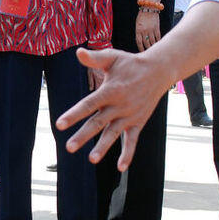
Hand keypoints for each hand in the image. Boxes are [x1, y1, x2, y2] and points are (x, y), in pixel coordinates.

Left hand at [57, 48, 170, 170]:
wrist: (159, 71)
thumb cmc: (131, 63)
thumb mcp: (113, 57)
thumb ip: (94, 58)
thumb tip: (78, 52)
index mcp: (110, 90)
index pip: (89, 104)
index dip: (74, 114)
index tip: (59, 124)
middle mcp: (119, 105)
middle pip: (98, 122)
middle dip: (83, 135)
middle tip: (69, 147)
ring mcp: (129, 116)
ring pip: (113, 134)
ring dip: (103, 147)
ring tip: (91, 159)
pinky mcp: (138, 123)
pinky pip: (132, 140)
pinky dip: (128, 154)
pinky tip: (121, 167)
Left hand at [135, 10, 160, 51]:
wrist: (149, 8)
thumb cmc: (142, 15)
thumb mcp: (137, 24)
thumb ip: (139, 32)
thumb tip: (141, 40)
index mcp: (138, 30)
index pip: (139, 42)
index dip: (140, 48)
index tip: (142, 51)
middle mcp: (144, 31)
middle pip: (146, 43)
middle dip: (147, 48)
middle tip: (148, 52)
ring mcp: (151, 30)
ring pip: (152, 41)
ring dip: (153, 46)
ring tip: (153, 49)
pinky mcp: (157, 28)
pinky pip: (157, 37)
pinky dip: (158, 41)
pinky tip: (158, 44)